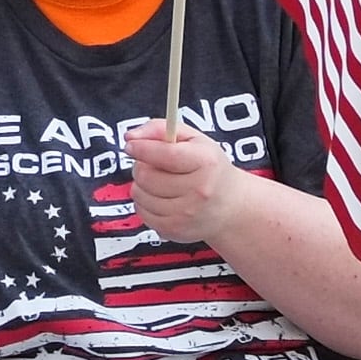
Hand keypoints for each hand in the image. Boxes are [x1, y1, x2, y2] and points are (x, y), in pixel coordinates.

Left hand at [127, 120, 246, 244]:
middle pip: (147, 175)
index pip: (166, 155)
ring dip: (143, 185)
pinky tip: (162, 199)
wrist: (230, 206)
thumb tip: (131, 137)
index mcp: (206, 162)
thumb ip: (161, 129)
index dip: (142, 148)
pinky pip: (141, 212)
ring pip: (139, 194)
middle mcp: (199, 190)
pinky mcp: (174, 229)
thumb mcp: (193, 139)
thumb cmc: (209, 168)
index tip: (131, 145)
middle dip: (142, 166)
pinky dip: (145, 203)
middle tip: (154, 165)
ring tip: (161, 182)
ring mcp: (187, 214)